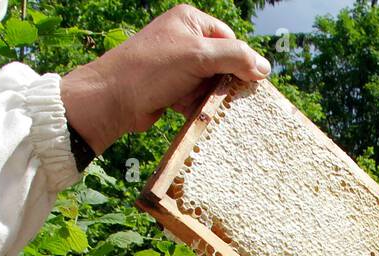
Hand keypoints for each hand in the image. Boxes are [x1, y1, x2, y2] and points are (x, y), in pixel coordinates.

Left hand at [60, 5, 270, 154]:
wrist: (113, 99)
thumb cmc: (152, 69)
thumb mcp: (199, 56)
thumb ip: (235, 57)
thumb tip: (266, 67)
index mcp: (190, 21)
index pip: (230, 39)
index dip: (238, 60)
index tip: (241, 80)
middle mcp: (184, 39)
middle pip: (222, 63)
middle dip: (223, 82)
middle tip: (222, 96)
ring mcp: (177, 65)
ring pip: (210, 84)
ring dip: (209, 98)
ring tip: (199, 103)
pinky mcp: (172, 87)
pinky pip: (197, 97)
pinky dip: (197, 107)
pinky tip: (189, 111)